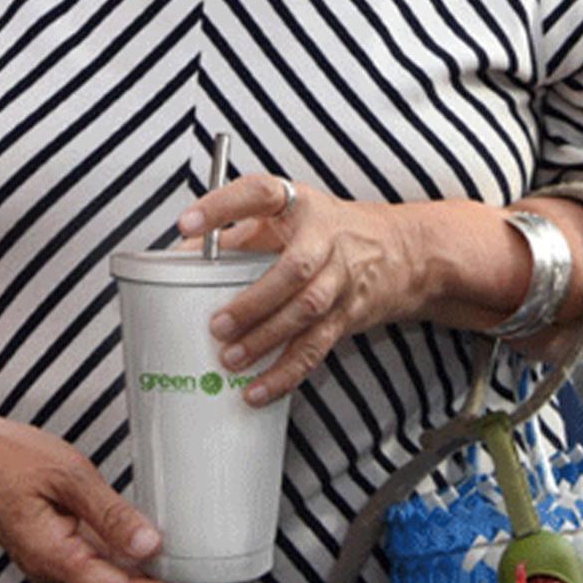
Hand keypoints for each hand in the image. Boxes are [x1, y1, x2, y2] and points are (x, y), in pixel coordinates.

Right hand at [0, 410, 207, 582]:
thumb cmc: (1, 454)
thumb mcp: (63, 472)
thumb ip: (109, 512)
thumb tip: (151, 546)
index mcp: (56, 559)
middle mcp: (53, 573)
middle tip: (210, 582)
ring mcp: (51, 565)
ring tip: (189, 571)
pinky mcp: (51, 552)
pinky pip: (94, 569)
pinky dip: (125, 567)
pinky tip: (148, 553)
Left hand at [178, 175, 424, 405]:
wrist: (401, 253)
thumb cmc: (325, 229)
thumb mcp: (281, 216)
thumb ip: (234, 232)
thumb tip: (181, 254)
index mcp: (297, 204)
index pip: (258, 194)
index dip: (222, 207)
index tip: (187, 224)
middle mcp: (323, 239)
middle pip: (293, 269)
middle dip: (254, 300)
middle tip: (218, 324)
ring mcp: (339, 278)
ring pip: (306, 311)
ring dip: (266, 339)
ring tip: (231, 359)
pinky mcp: (347, 315)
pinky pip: (316, 347)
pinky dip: (286, 372)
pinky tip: (258, 389)